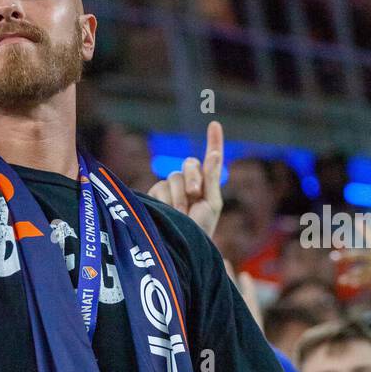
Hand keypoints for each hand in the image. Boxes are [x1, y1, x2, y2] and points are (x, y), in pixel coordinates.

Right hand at [147, 120, 224, 238]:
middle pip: (188, 164)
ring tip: (181, 215)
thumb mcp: (212, 203)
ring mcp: (170, 187)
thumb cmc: (201, 229)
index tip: (215, 124)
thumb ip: (212, 178)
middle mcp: (188, 181)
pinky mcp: (155, 195)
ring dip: (178, 196)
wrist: (180, 247)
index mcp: (206, 183)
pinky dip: (165, 200)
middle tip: (194, 195)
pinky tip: (167, 213)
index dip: (213, 141)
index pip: (210, 158)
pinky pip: (159, 188)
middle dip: (192, 177)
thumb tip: (215, 154)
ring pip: (173, 177)